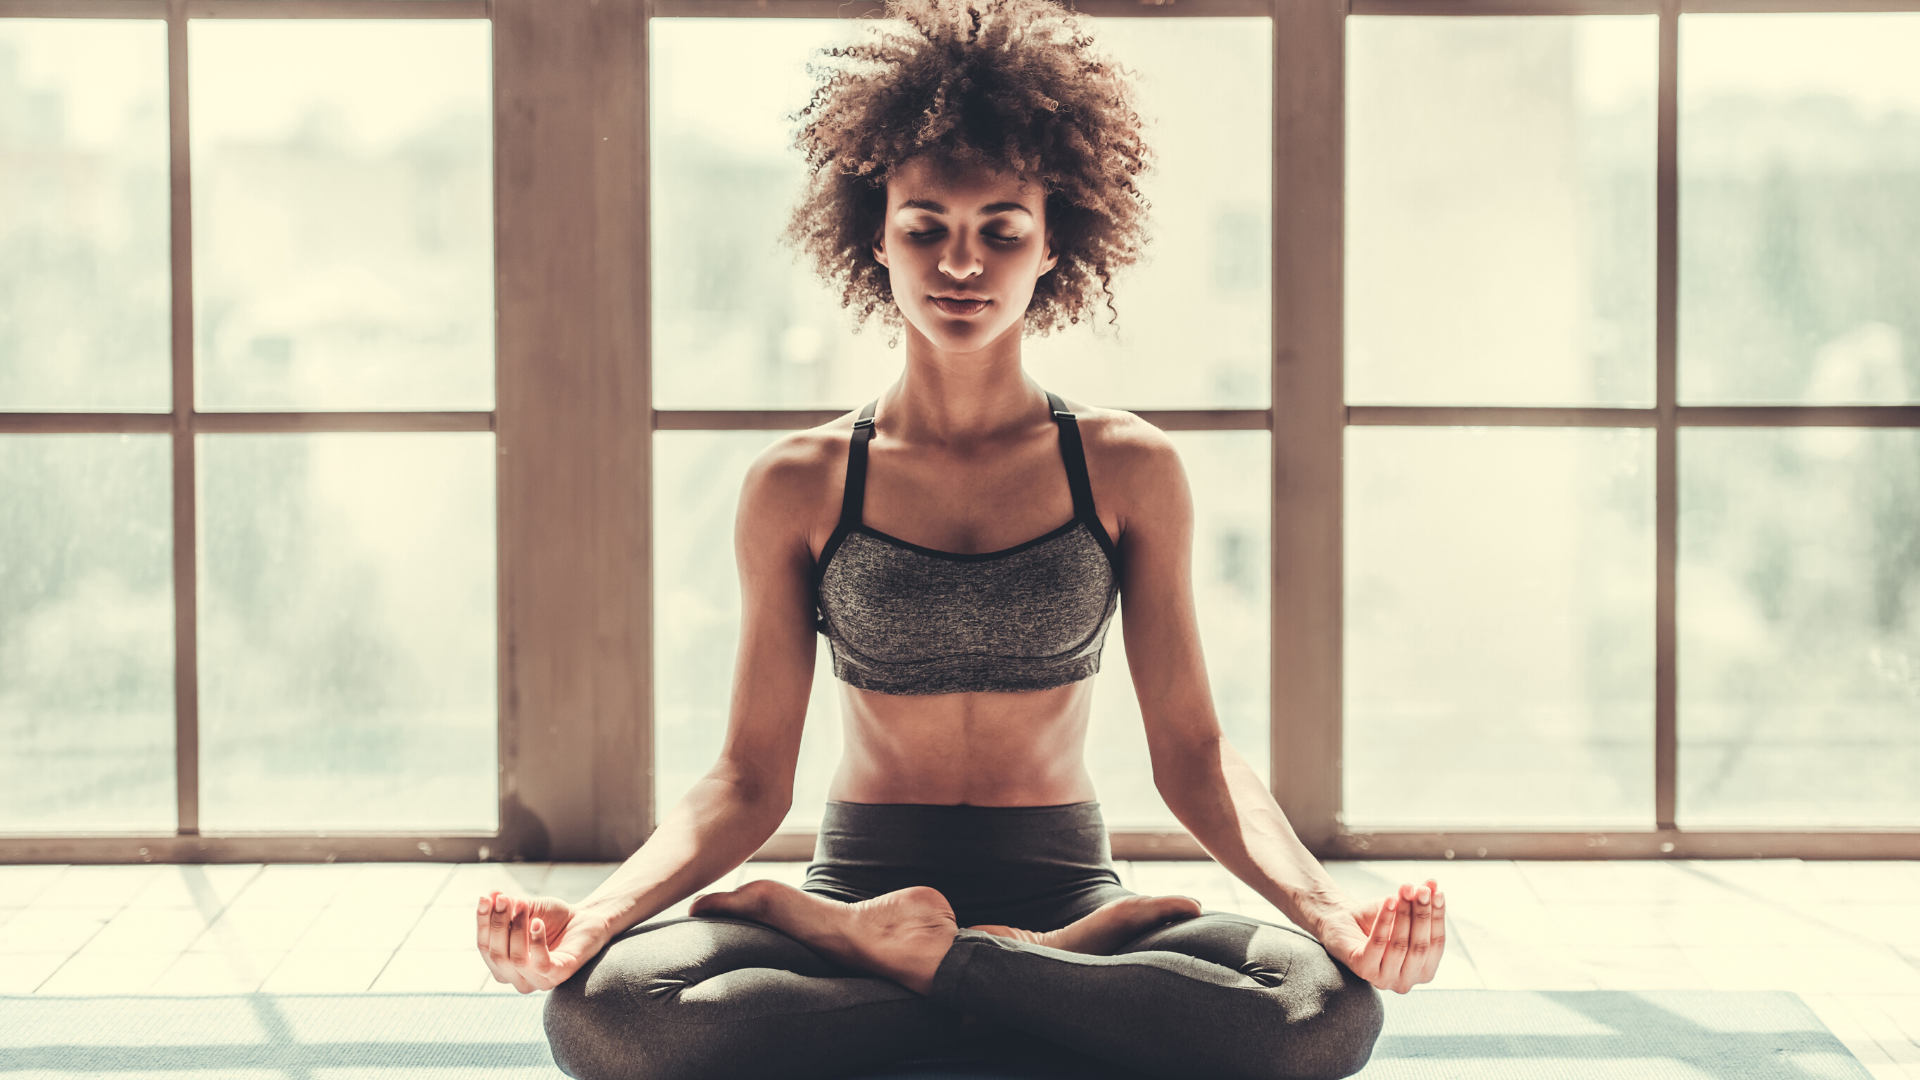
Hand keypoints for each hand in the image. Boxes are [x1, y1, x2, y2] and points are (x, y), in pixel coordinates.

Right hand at [477, 890, 606, 992]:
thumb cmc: (552, 917)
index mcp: (504, 965)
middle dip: (498, 924)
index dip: (482, 923)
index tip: (484, 898)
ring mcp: (537, 981)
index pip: (484, 947)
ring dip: (517, 928)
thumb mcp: (525, 908)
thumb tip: (489, 896)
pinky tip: (538, 923)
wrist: (585, 920)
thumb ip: (506, 906)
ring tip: (522, 905)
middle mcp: (517, 978)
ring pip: (517, 959)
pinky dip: (537, 941)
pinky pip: (541, 964)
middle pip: (497, 955)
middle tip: (504, 899)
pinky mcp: (558, 976)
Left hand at [1314, 879, 1444, 993]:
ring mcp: (1384, 980)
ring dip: (1404, 914)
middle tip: (1420, 890)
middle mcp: (1406, 982)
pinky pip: (1378, 943)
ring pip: (1400, 945)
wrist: (1342, 925)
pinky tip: (1389, 900)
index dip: (1438, 917)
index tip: (1438, 893)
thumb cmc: (1376, 922)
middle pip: (1420, 946)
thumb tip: (1433, 883)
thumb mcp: (1402, 910)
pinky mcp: (1363, 970)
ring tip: (1404, 890)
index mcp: (1423, 972)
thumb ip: (1420, 900)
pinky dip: (1384, 920)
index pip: (1437, 944)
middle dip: (1422, 915)